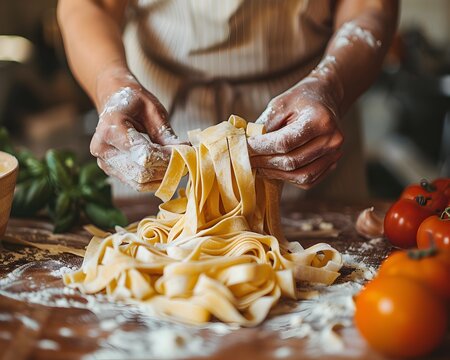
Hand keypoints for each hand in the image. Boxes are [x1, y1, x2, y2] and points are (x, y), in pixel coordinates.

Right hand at [90, 68, 183, 190]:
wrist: (114, 101)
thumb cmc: (134, 102)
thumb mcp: (153, 110)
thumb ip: (166, 133)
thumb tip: (185, 151)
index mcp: (111, 128)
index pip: (143, 155)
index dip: (167, 159)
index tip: (185, 153)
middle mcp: (103, 148)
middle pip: (141, 172)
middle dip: (167, 169)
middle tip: (185, 161)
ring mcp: (105, 162)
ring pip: (139, 182)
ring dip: (162, 178)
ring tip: (177, 166)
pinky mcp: (111, 170)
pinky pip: (136, 183)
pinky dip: (154, 180)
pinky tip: (166, 170)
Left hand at [248, 77, 343, 189]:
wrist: (324, 100)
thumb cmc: (299, 101)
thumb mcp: (279, 105)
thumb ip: (264, 126)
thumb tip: (245, 146)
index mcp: (320, 120)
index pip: (285, 142)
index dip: (261, 148)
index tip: (243, 148)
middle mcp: (332, 140)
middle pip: (292, 161)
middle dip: (264, 162)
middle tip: (246, 160)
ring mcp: (334, 154)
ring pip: (299, 176)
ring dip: (274, 174)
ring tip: (258, 166)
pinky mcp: (331, 165)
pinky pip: (307, 181)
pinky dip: (288, 178)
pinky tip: (273, 170)